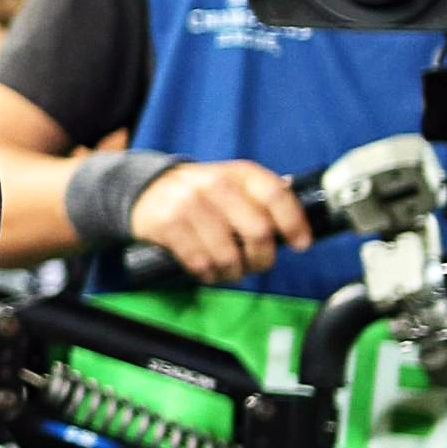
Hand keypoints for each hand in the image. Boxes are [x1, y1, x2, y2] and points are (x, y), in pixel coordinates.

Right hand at [128, 159, 311, 282]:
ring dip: (233, 272)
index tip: (301, 244)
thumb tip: (297, 230)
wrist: (145, 189)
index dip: (293, 222)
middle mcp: (215, 184)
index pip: (275, 194)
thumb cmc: (201, 195)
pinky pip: (200, 262)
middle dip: (262, 258)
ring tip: (228, 270)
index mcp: (238, 173)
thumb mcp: (232, 185)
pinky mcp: (167, 224)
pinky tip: (207, 269)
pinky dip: (208, 274)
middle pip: (257, 231)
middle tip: (256, 264)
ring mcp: (189, 204)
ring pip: (228, 255)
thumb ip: (261, 201)